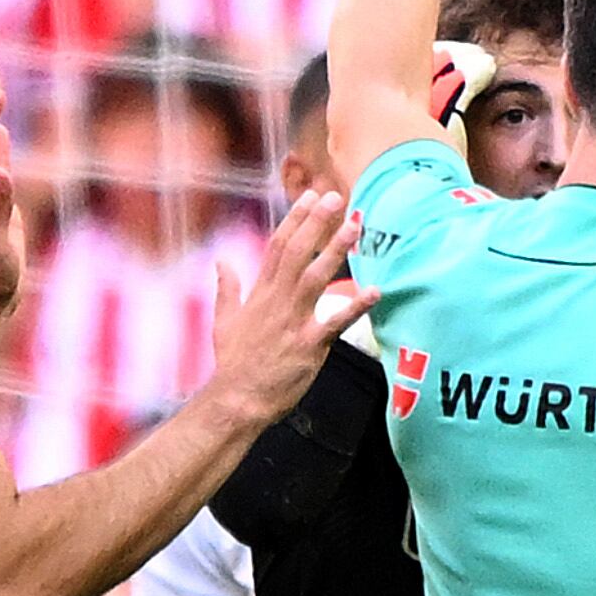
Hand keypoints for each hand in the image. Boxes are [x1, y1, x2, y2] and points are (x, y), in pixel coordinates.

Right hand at [194, 188, 366, 426]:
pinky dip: (355, 306)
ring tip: (354, 227)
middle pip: (296, 253)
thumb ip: (227, 287)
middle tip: (335, 197)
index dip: (295, 219)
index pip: (277, 246)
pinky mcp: (309, 346)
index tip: (310, 196)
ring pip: (315, 278)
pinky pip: (335, 322)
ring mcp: (293, 322)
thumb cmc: (233, 363)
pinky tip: (375, 291)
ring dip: (335, 251)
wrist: (236, 399)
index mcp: (260, 293)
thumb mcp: (223, 320)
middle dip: (316, 223)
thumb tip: (220, 261)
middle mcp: (276, 301)